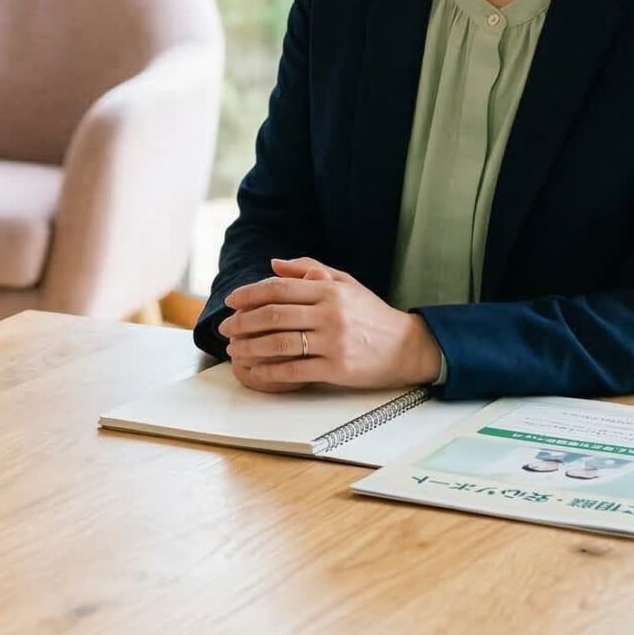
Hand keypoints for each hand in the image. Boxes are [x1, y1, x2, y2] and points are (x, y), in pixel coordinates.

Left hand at [220, 257, 441, 391]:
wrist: (408, 347)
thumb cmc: (372, 314)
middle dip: (243, 321)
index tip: (231, 301)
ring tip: (234, 348)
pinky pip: (294, 370)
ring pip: (279, 343)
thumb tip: (273, 263)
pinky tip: (255, 370)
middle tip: (225, 327)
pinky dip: (269, 371)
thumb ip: (309, 270)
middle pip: (273, 315)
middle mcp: (330, 314)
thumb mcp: (346, 283)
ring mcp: (333, 342)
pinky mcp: (337, 368)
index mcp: (329, 290)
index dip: (249, 294)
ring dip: (250, 346)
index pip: (279, 288)